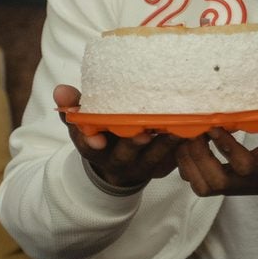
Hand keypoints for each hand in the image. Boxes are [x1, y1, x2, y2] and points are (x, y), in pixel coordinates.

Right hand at [54, 85, 183, 188]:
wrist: (120, 166)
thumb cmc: (102, 132)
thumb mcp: (83, 121)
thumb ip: (73, 105)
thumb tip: (60, 91)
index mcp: (95, 147)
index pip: (87, 145)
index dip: (91, 142)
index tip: (97, 140)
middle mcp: (118, 160)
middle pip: (126, 153)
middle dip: (134, 143)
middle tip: (144, 132)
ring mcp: (142, 166)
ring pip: (155, 157)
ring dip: (167, 144)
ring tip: (179, 128)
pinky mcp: (164, 167)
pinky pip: (176, 159)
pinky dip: (185, 146)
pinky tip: (197, 131)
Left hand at [175, 120, 257, 216]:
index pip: (244, 165)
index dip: (226, 147)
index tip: (215, 124)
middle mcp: (248, 180)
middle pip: (215, 181)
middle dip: (198, 155)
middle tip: (193, 129)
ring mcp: (235, 185)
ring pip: (202, 186)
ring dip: (188, 161)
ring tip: (186, 135)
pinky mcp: (226, 185)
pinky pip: (198, 183)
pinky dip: (186, 165)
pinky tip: (188, 143)